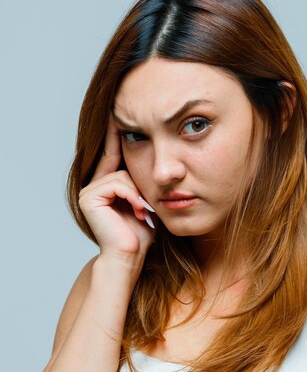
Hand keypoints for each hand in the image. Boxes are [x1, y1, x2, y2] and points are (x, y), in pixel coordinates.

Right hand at [78, 113, 156, 262]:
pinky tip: (138, 211)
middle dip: (138, 181)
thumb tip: (154, 160)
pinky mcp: (88, 197)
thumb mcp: (146, 202)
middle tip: (145, 199)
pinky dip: (132, 196)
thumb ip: (142, 182)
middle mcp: (92, 185)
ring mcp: (87, 191)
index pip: (113, 154)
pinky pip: (117, 183)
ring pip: (122, 175)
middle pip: (121, 164)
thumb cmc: (141, 235)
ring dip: (138, 194)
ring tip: (143, 213)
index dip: (118, 135)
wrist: (130, 257)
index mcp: (104, 185)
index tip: (123, 114)